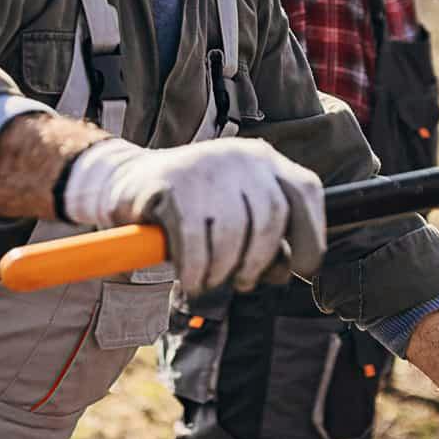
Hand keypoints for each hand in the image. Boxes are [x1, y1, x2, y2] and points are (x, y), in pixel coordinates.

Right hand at [60, 137, 324, 293]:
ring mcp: (204, 166)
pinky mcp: (171, 184)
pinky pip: (194, 242)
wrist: (127, 184)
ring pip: (231, 234)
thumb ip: (266, 238)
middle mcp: (238, 156)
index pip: (305, 193)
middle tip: (243, 282)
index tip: (302, 270)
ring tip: (210, 280)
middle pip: (269, 220)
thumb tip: (284, 271)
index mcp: (263, 158)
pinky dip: (195, 270)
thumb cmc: (192, 209)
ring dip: (222, 270)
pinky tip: (191, 279)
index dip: (311, 238)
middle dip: (258, 262)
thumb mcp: (237, 216)